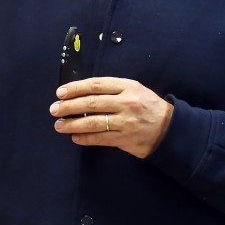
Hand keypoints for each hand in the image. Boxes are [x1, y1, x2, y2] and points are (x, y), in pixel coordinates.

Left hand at [49, 77, 173, 158]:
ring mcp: (126, 122)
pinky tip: (75, 137)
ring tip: (59, 125)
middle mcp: (126, 103)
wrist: (170, 129)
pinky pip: (100, 139)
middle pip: (91, 103)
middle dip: (69, 106)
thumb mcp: (134, 90)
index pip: (96, 85)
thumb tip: (81, 93)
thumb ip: (112, 89)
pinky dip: (85, 138)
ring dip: (72, 124)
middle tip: (55, 109)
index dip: (75, 88)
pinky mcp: (125, 139)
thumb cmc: (147, 106)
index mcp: (128, 86)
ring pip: (93, 123)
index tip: (61, 92)